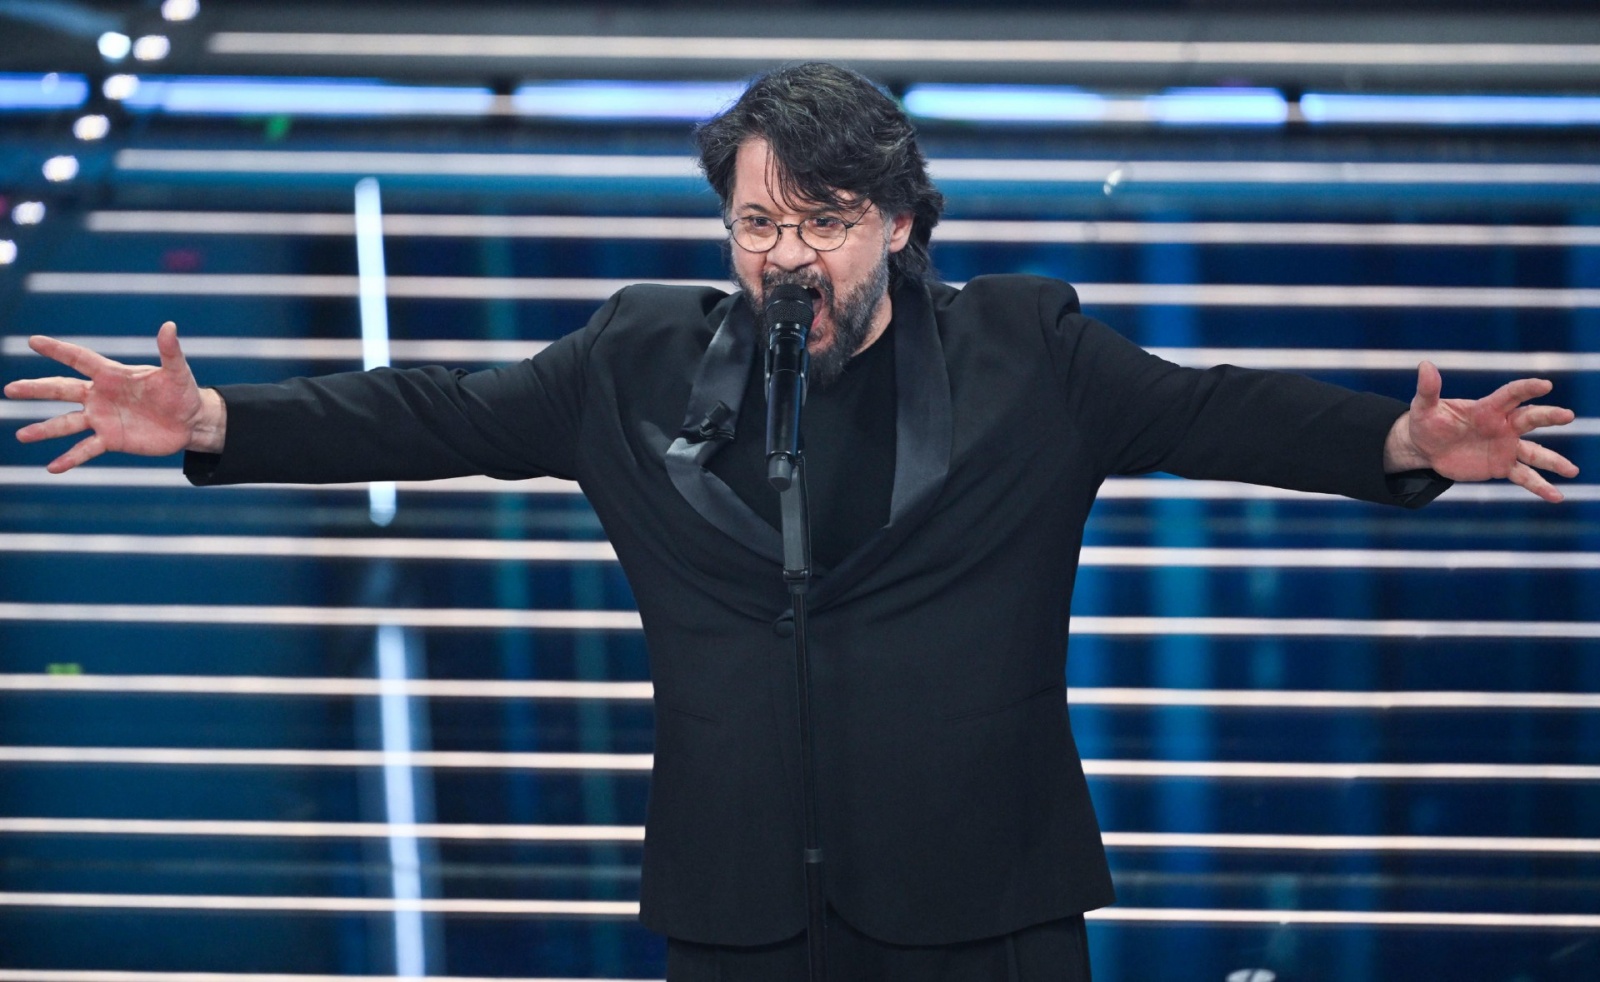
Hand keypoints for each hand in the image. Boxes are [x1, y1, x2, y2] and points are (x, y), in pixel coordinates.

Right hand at [4, 322, 225, 472]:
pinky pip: (85, 449)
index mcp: (112, 375)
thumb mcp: (177, 371)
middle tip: (10, 389)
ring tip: (21, 435)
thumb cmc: (183, 392)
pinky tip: (52, 468)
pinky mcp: (111, 439)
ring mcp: (103, 418)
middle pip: (62, 390)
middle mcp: (101, 396)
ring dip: (44, 429)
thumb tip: (170, 326)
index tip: (33, 341)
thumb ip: (170, 351)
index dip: (58, 350)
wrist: (191, 422)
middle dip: (36, 390)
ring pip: (67, 423)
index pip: (80, 359)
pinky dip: (69, 458)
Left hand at [1385, 361, 1578, 502]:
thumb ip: (1428, 389)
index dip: (1527, 389)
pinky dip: (1540, 486)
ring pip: (1534, 453)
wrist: (1425, 448)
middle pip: (1530, 419)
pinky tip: (1556, 496)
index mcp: (1487, 408)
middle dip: (1549, 417)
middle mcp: (1503, 425)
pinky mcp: (1501, 466)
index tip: (1545, 385)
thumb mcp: (1423, 407)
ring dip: (1553, 461)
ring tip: (1572, 471)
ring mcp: (1505, 446)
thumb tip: (1424, 365)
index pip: (1511, 395)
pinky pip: (1524, 477)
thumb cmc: (1427, 422)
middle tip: (1568, 415)